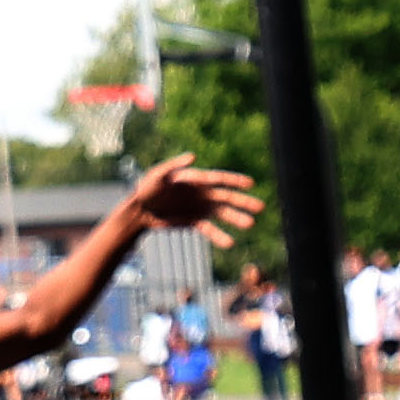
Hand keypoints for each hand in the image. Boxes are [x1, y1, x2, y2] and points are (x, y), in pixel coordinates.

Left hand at [124, 159, 263, 241]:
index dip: (235, 181)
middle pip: (226, 197)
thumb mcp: (157, 175)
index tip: (250, 184)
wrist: (139, 210)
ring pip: (222, 214)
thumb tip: (193, 156)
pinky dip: (219, 236)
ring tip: (250, 224)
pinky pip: (210, 229)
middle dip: (243, 202)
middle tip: (261, 207)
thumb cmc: (146, 188)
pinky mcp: (194, 221)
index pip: (219, 179)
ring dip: (236, 219)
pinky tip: (230, 243)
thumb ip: (174, 165)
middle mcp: (201, 193)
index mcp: (195, 179)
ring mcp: (199, 208)